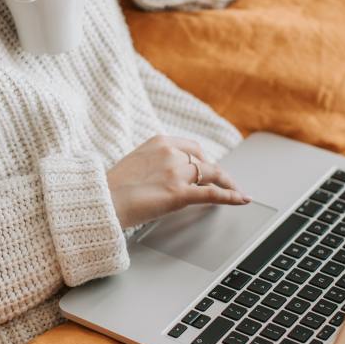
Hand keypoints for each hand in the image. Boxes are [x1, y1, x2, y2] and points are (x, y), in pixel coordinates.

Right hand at [106, 135, 250, 229]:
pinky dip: (231, 196)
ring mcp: (176, 173)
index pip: (192, 147)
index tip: (207, 167)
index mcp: (159, 142)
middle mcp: (170, 153)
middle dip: (216, 172)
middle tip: (223, 182)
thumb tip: (165, 174)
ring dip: (227, 183)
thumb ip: (154, 163)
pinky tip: (243, 199)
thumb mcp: (135, 163)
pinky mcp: (179, 194)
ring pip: (212, 174)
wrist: (101, 201)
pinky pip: (212, 193)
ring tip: (236, 192)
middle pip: (204, 161)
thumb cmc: (112, 187)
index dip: (203, 158)